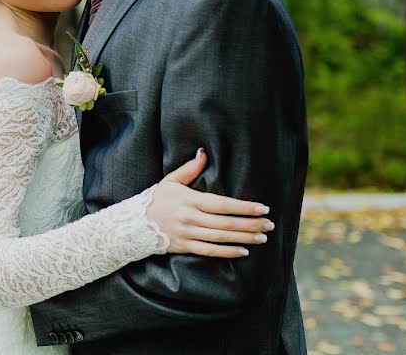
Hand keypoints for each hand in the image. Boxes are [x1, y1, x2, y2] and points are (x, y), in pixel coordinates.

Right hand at [146, 148, 273, 257]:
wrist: (135, 223)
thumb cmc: (156, 199)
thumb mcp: (171, 180)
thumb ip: (190, 168)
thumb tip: (204, 153)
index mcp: (189, 200)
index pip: (222, 204)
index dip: (244, 207)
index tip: (263, 208)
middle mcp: (190, 218)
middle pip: (225, 222)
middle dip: (250, 224)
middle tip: (270, 224)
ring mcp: (188, 234)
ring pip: (221, 237)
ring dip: (244, 238)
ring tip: (262, 237)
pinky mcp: (185, 247)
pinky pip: (209, 251)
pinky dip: (227, 252)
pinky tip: (243, 252)